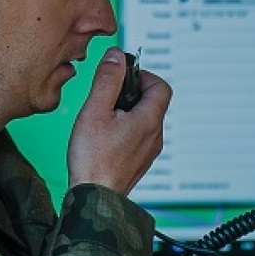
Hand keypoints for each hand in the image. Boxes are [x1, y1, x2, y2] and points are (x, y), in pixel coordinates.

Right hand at [67, 47, 170, 194]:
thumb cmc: (93, 160)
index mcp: (149, 120)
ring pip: (144, 121)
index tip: (123, 76)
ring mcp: (148, 152)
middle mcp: (154, 136)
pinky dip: (124, 129)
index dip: (143, 75)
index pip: (161, 86)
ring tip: (102, 118)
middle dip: (131, 93)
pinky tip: (103, 137)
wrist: (95, 199)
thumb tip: (116, 56)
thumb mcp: (95, 111)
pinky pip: (138, 137)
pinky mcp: (138, 163)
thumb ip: (107, 80)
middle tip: (107, 96)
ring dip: (127, 112)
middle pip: (153, 102)